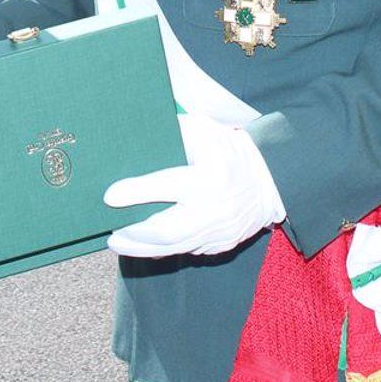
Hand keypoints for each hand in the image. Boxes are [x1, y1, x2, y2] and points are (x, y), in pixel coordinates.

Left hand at [104, 115, 283, 257]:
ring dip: (143, 247)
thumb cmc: (229, 148)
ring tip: (119, 242)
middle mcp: (216, 207)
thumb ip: (175, 133)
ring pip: (175, 247)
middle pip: (168, 230)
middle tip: (111, 234)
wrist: (270, 180)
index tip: (110, 196)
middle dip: (135, 235)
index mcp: (212, 174)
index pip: (167, 185)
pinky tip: (144, 244)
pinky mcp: (222, 244)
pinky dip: (163, 249)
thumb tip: (135, 136)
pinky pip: (187, 250)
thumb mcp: (206, 131)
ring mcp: (221, 231)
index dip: (136, 191)